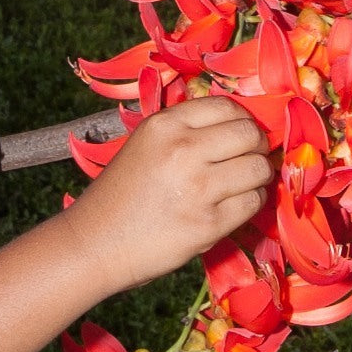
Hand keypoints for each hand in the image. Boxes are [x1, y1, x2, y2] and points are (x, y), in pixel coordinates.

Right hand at [61, 96, 271, 296]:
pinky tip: (236, 204)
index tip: (241, 135)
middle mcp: (182, 150)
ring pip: (259, 168)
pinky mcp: (207, 224)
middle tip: (249, 158)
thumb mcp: (148, 143)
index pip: (228, 106)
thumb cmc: (124, 192)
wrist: (93, 244)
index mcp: (166, 124)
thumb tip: (243, 124)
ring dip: (258, 176)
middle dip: (257, 146)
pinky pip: (253, 202)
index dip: (242, 120)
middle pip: (250, 133)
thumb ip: (189, 129)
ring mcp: (197, 188)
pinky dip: (252, 202)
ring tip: (244, 183)